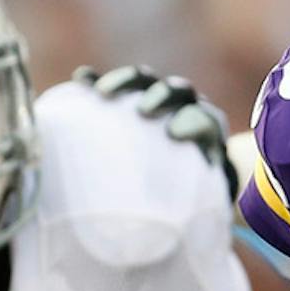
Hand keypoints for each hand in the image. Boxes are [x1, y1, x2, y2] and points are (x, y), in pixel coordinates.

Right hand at [77, 64, 235, 204]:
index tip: (173, 135)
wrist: (179, 171)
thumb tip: (203, 212)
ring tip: (103, 95)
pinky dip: (95, 80)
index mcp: (206, 128)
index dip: (194, 123)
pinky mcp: (124, 95)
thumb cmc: (190, 188)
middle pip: (177, 90)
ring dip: (126, 81)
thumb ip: (205, 189)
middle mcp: (183, 106)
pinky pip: (108, 83)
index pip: (206, 118)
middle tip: (143, 111)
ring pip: (143, 79)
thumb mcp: (203, 190)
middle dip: (162, 97)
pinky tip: (83, 80)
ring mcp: (154, 96)